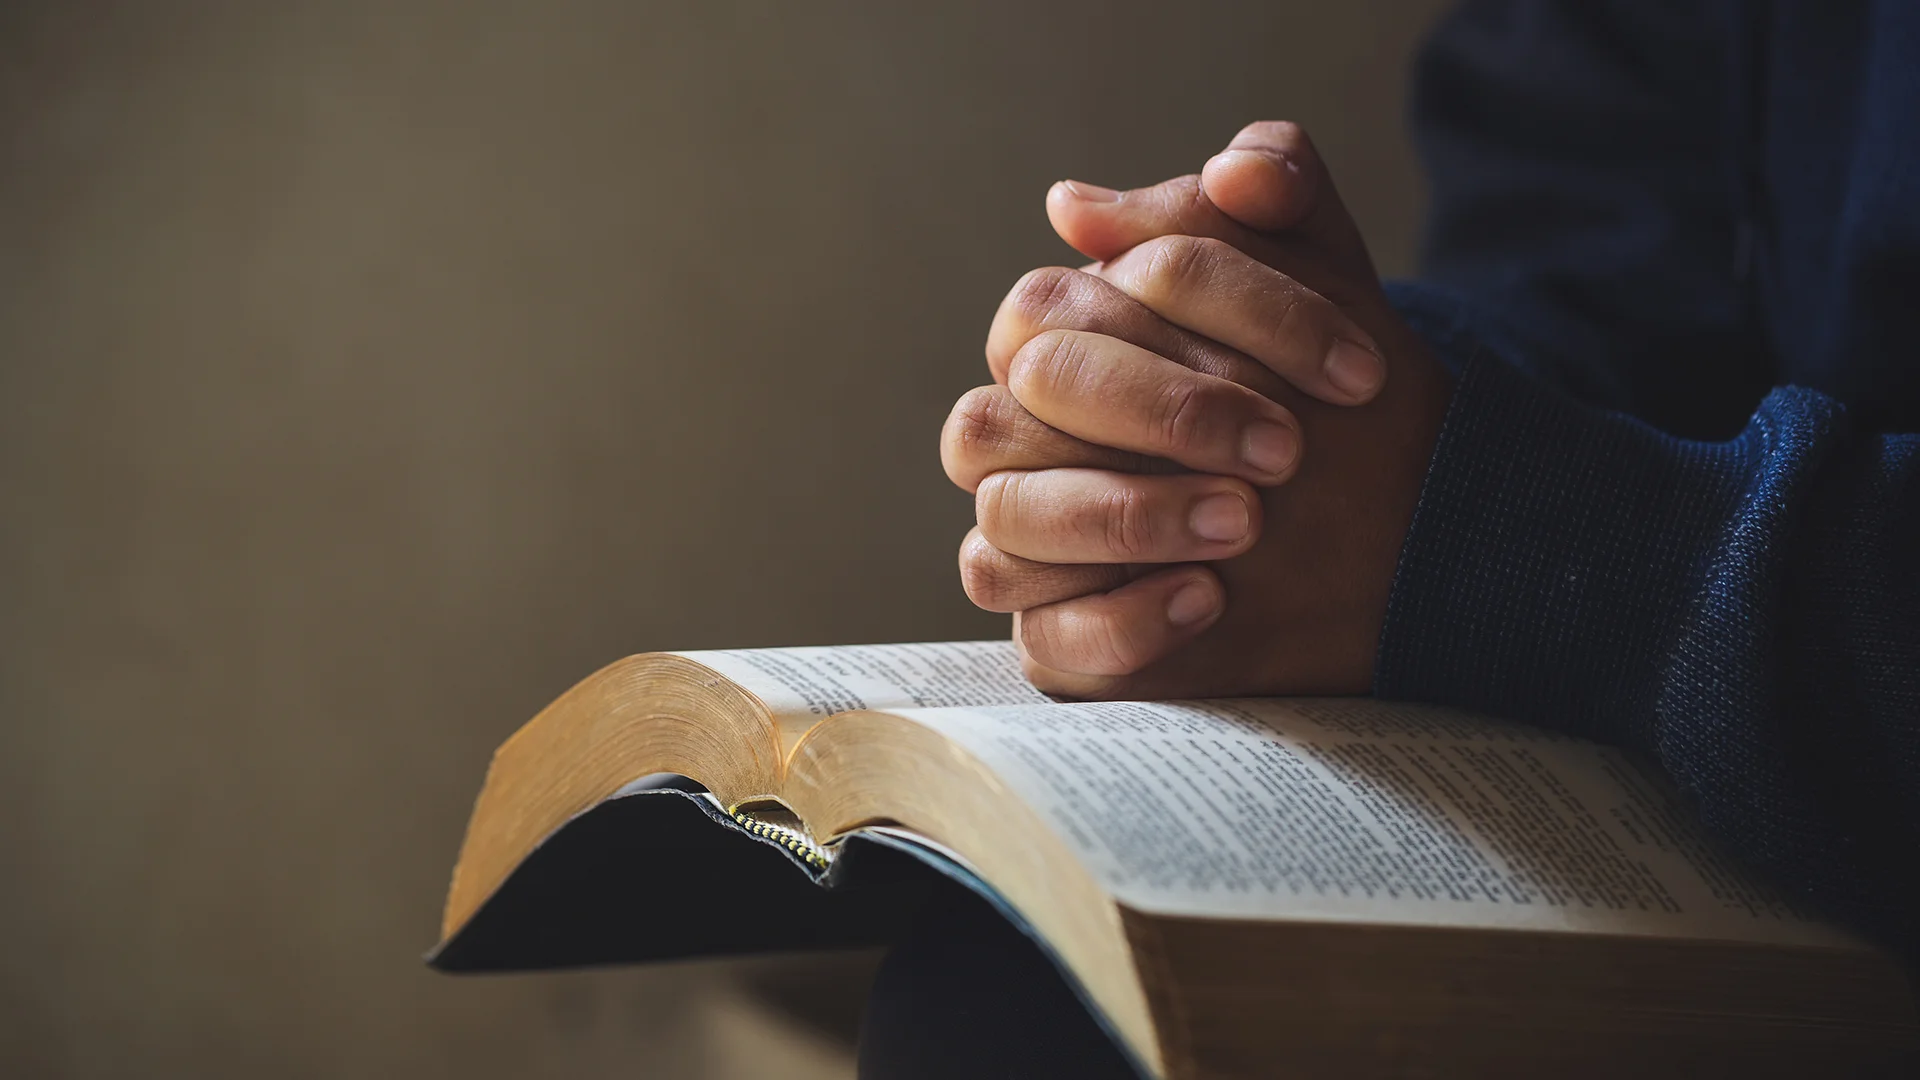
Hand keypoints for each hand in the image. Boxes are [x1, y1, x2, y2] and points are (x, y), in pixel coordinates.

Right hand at [944, 123, 1452, 698]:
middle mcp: (1020, 435)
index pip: (1055, 302)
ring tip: (1245, 522)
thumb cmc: (1329, 387)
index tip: (1345, 365)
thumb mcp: (1324, 274)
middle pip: (1012, 407)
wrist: (1397, 523)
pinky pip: (1044, 640)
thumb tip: (1138, 192)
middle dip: (1160, 415)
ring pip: (1003, 523)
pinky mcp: (1059, 636)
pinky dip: (1120, 618)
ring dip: (1127, 517)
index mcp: (1053, 334)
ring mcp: (1031, 538)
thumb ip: (1267, 192)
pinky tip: (1210, 596)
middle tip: (1286, 448)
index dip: (1203, 316)